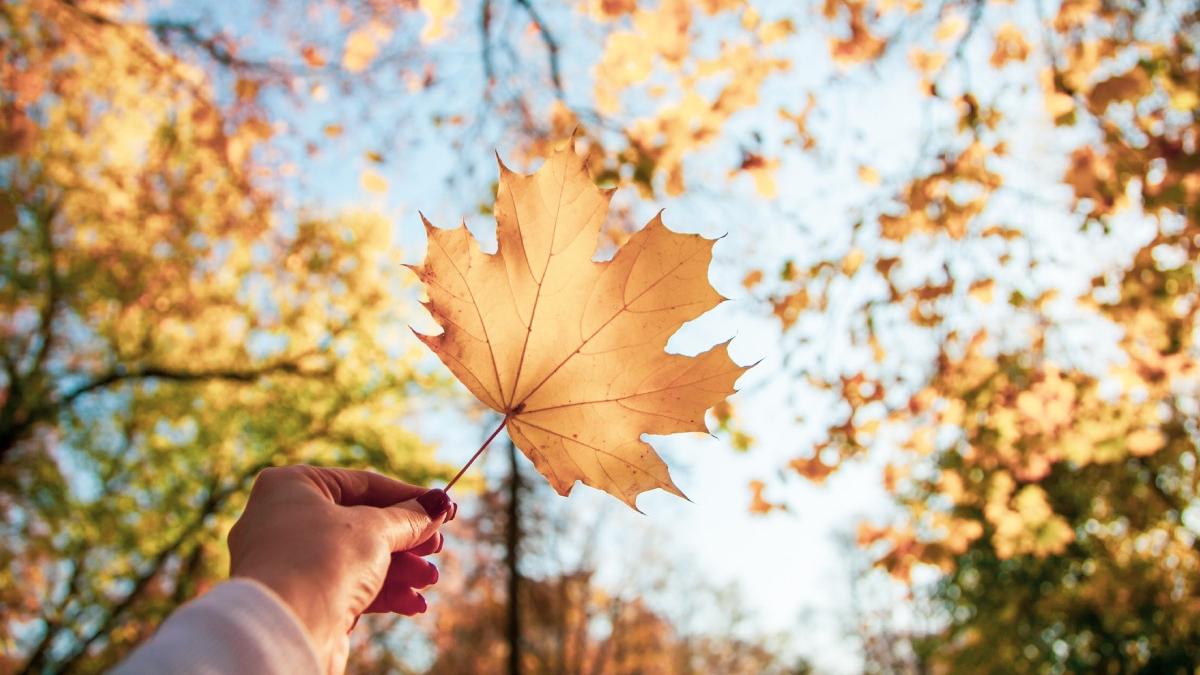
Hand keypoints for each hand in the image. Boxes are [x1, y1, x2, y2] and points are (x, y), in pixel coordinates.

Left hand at [227, 465, 455, 673]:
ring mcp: (290, 561)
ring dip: (400, 570)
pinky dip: (382, 593)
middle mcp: (284, 519)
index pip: (362, 483)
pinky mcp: (301, 598)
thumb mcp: (375, 530)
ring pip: (357, 558)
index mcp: (291, 486)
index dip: (408, 497)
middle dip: (405, 540)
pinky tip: (413, 603)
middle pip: (362, 523)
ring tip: (429, 580)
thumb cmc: (322, 561)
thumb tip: (438, 505)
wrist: (285, 630)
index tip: (441, 508)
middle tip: (437, 547)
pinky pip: (347, 586)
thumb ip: (409, 517)